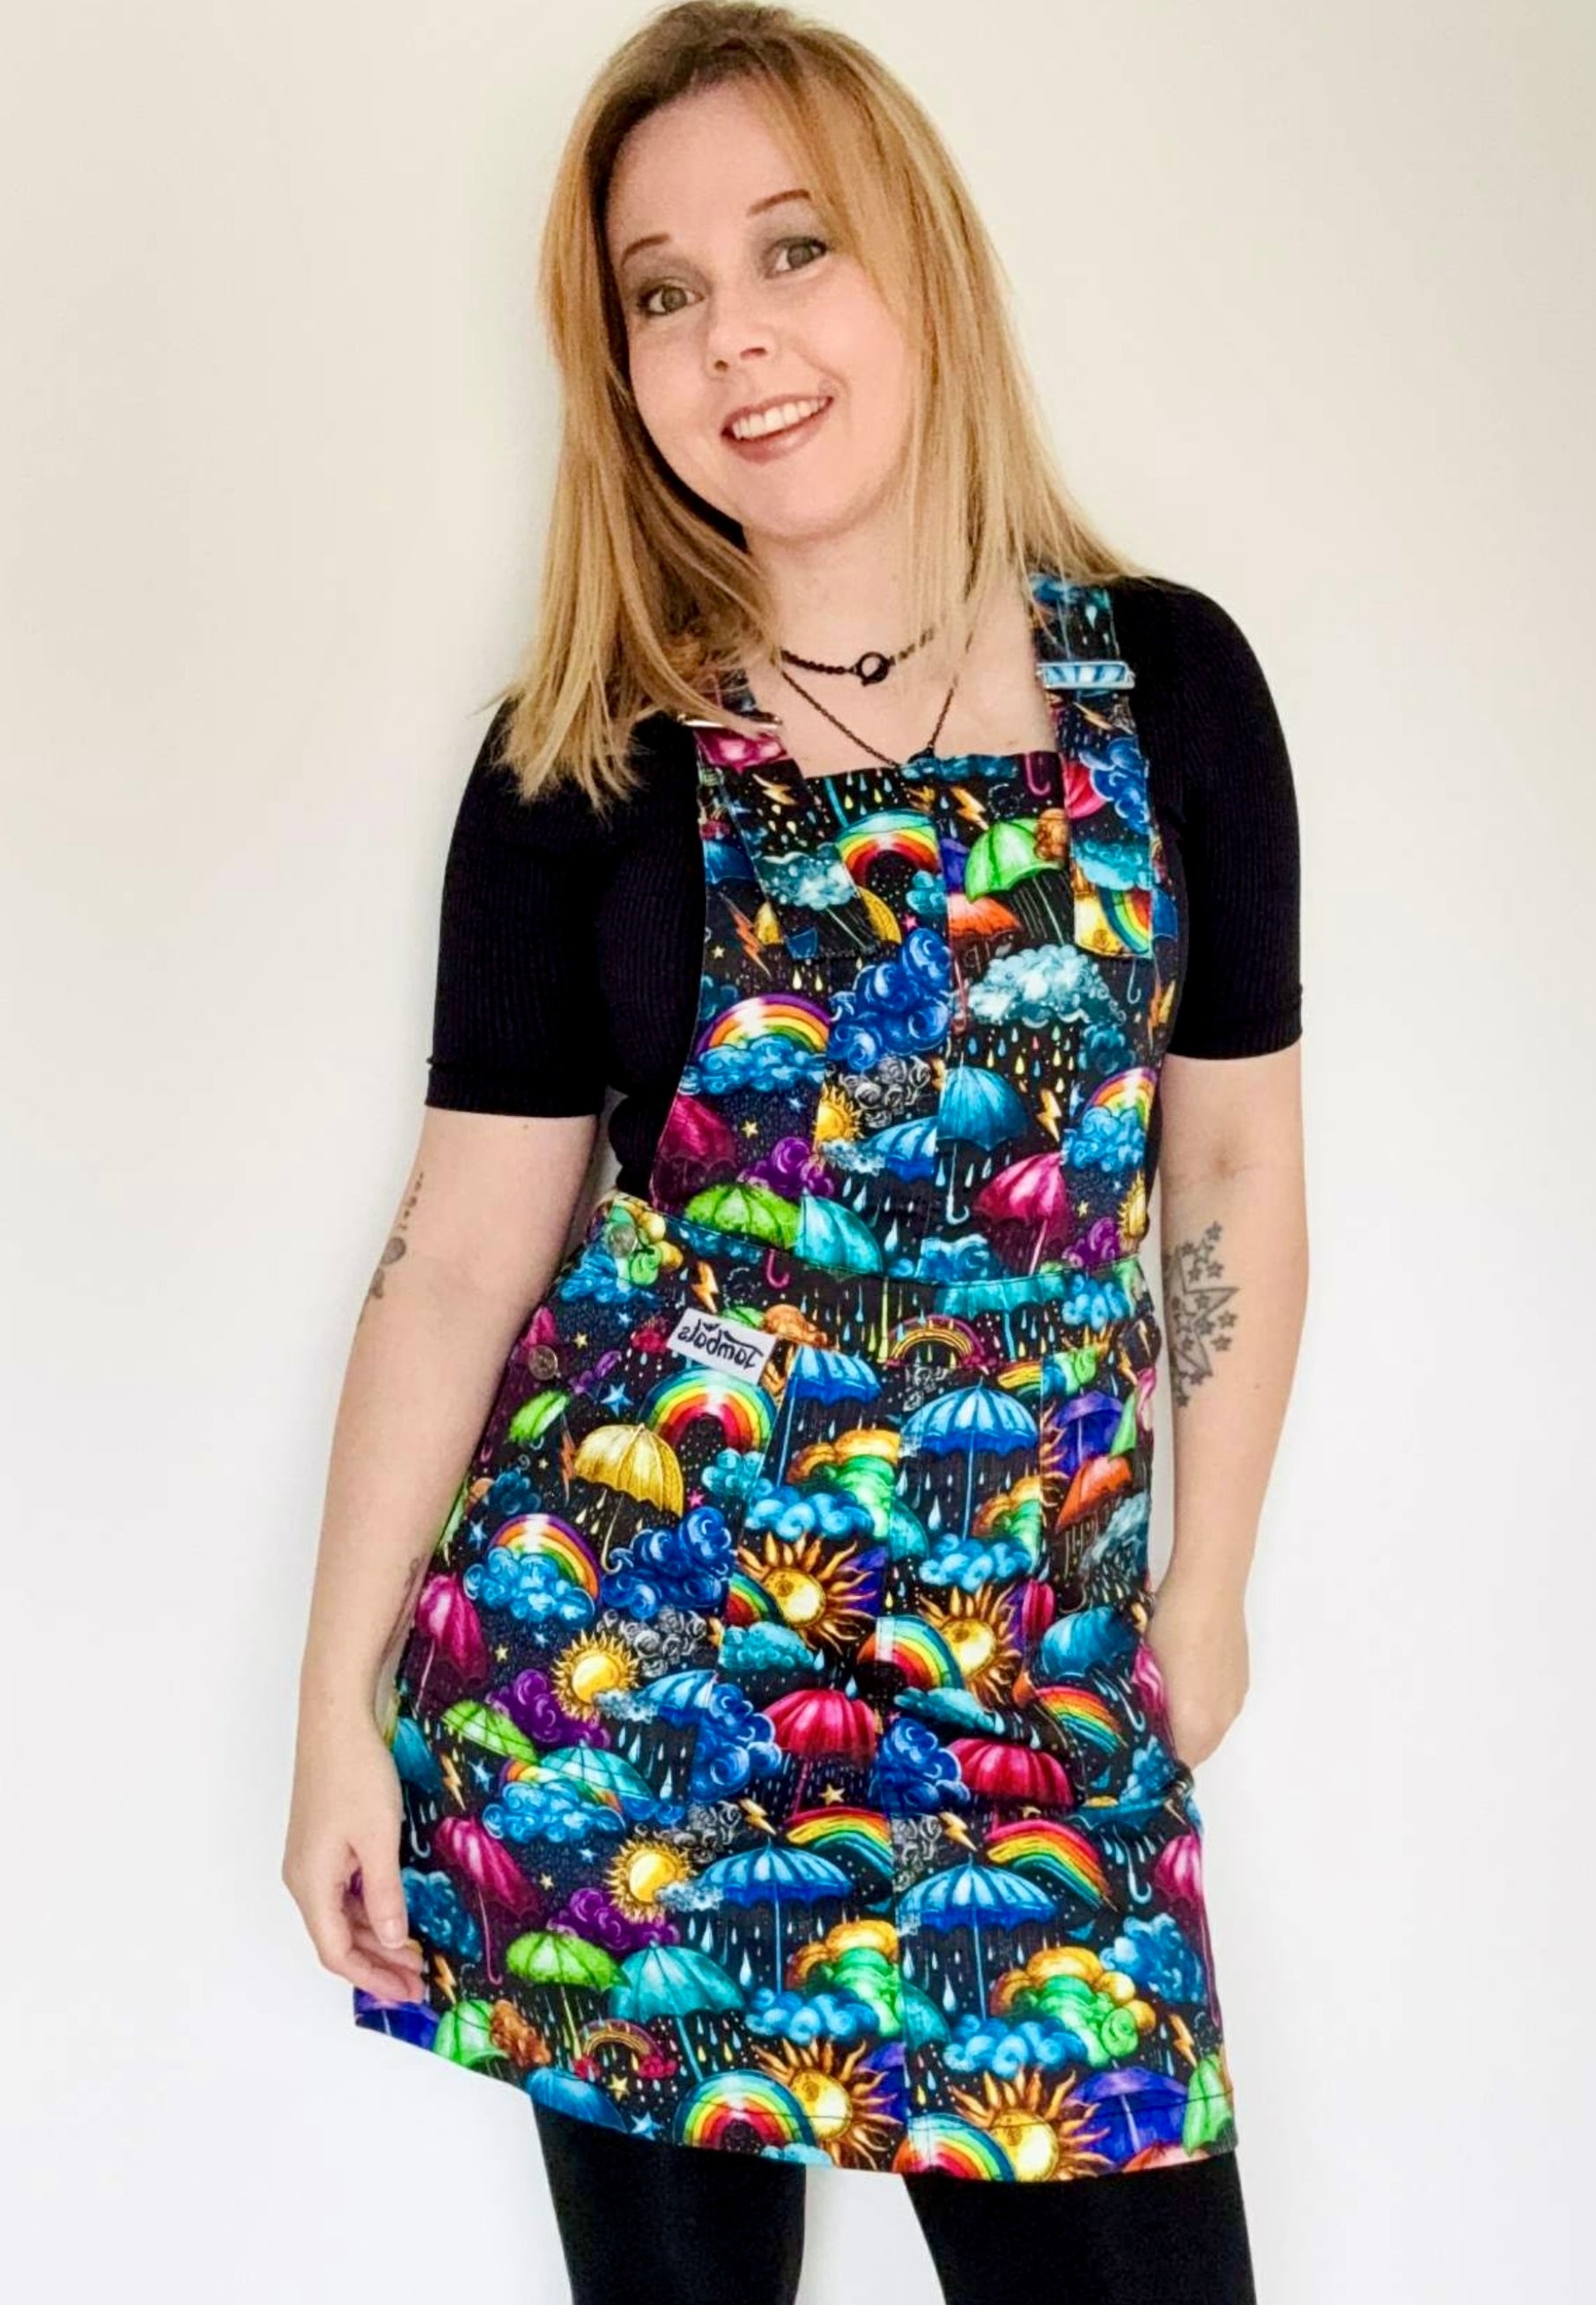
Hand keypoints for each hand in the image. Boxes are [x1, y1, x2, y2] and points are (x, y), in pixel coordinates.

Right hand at [282, 1706, 426, 2003]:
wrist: (335, 1719)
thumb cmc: (355, 1774)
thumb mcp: (378, 1839)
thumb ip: (384, 1895)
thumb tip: (393, 1940)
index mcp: (311, 1884)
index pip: (337, 1953)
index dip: (373, 1978)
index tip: (409, 1991)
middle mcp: (303, 1878)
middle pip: (337, 1939)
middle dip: (378, 1964)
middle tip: (420, 1979)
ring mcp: (310, 1860)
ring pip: (340, 1917)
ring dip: (375, 1938)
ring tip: (415, 1953)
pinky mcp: (321, 1843)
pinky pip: (342, 1893)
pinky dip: (368, 1910)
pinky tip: (395, 1913)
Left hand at [1145, 1572, 1249, 1769]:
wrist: (1207, 1589)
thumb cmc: (1169, 1628)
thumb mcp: (1143, 1670)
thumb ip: (1142, 1708)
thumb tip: (1131, 1724)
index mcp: (1197, 1725)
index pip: (1175, 1765)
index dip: (1153, 1761)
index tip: (1133, 1750)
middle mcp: (1222, 1720)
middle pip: (1196, 1751)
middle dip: (1171, 1746)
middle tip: (1143, 1729)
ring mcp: (1234, 1699)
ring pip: (1209, 1729)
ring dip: (1188, 1727)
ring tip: (1160, 1704)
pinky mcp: (1240, 1680)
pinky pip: (1219, 1708)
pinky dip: (1202, 1707)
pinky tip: (1183, 1682)